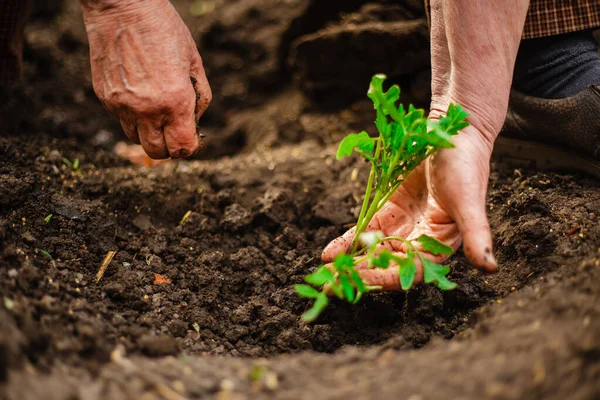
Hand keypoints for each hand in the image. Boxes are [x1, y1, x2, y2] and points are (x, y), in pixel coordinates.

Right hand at [80, 0, 211, 158]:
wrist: (122, 6)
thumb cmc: (164, 29)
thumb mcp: (194, 61)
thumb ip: (199, 96)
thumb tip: (195, 121)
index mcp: (175, 101)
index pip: (182, 148)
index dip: (189, 147)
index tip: (191, 139)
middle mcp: (148, 109)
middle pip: (157, 152)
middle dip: (168, 148)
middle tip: (173, 131)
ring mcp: (123, 105)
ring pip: (136, 139)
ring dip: (148, 132)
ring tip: (155, 110)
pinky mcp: (105, 97)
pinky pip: (121, 119)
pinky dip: (131, 115)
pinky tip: (137, 92)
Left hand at [322, 122, 496, 289]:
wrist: (453, 130)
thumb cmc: (467, 165)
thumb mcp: (469, 201)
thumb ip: (478, 235)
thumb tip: (491, 267)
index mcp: (441, 245)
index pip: (410, 271)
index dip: (385, 278)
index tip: (360, 283)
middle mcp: (421, 240)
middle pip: (387, 265)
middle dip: (361, 275)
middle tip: (332, 287)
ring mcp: (403, 226)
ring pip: (373, 250)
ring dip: (351, 263)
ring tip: (326, 273)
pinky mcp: (389, 210)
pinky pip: (366, 230)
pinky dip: (348, 242)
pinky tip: (329, 253)